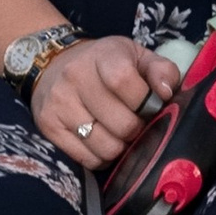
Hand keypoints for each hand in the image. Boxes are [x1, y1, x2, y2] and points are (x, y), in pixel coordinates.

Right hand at [32, 33, 179, 170]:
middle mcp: (75, 77)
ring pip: (105, 147)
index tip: (148, 105)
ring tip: (118, 134)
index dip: (143, 101)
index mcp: (102, 55)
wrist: (54, 65)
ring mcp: (59, 103)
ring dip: (119, 147)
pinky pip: (86, 158)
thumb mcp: (135, 56)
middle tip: (135, 124)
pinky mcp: (48, 126)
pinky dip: (101, 157)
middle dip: (136, 130)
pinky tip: (101, 142)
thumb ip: (161, 70)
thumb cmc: (104, 64)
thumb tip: (167, 93)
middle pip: (121, 124)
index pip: (124, 81)